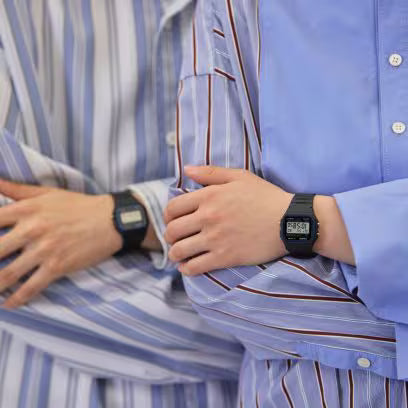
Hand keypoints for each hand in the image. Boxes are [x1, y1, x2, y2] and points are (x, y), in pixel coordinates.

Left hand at [0, 180, 122, 307]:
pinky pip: (31, 287)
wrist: (110, 220)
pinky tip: (9, 303)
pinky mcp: (58, 266)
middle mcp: (32, 229)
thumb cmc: (79, 205)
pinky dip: (17, 298)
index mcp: (27, 210)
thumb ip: (16, 189)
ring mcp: (44, 250)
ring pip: (7, 274)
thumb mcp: (48, 193)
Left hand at [164, 166, 292, 274]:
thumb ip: (210, 172)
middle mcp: (208, 217)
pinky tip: (188, 266)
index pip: (172, 208)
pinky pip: (195, 267)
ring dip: (175, 254)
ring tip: (179, 254)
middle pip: (172, 230)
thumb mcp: (239, 176)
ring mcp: (215, 239)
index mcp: (209, 196)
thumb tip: (186, 170)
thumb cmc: (265, 196)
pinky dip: (186, 269)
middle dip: (169, 236)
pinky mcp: (225, 258)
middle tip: (175, 239)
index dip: (167, 216)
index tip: (172, 221)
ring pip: (180, 251)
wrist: (289, 220)